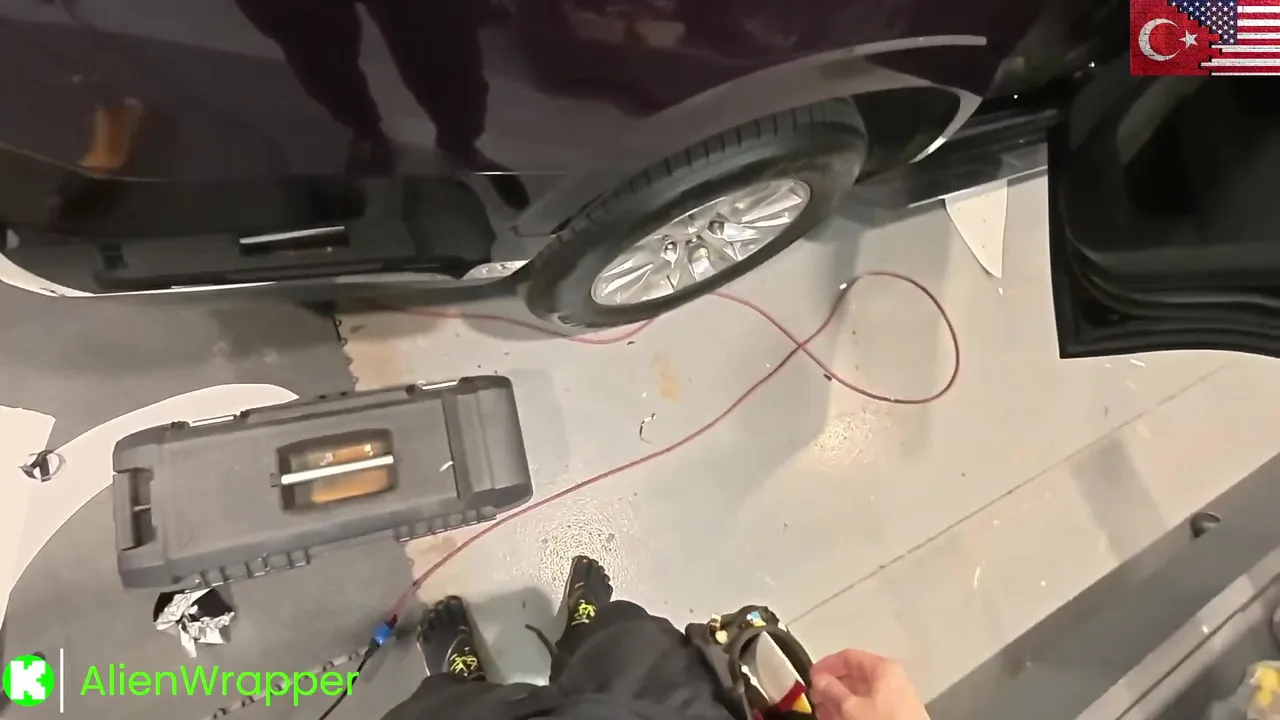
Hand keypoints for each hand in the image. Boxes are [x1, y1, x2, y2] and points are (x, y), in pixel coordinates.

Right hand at [809, 649, 928, 719]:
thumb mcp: (851, 707)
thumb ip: (832, 690)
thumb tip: (820, 679)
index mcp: (884, 668)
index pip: (848, 657)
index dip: (827, 665)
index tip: (811, 676)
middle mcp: (892, 679)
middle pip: (854, 675)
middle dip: (831, 687)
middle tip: (815, 697)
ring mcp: (896, 697)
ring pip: (860, 693)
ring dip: (839, 701)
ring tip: (823, 712)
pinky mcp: (897, 714)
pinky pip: (869, 707)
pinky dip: (852, 711)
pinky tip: (839, 719)